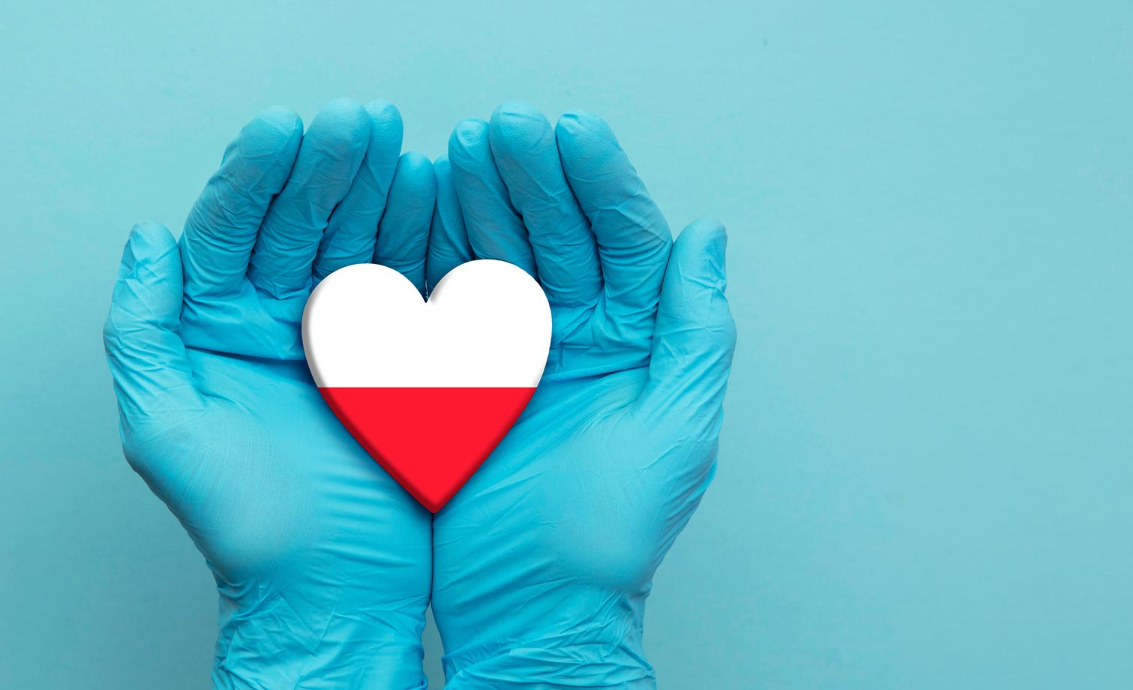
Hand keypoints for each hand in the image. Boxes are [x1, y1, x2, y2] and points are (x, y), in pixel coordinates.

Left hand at [103, 99, 440, 688]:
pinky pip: (415, 284)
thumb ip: (144, 330)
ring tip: (404, 144)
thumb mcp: (165, 428)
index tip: (289, 129)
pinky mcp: (405, 356)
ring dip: (382, 189)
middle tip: (361, 119)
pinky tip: (439, 197)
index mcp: (219, 328)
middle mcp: (281, 321)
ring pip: (362, 242)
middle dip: (330, 166)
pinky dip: (428, 239)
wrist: (332, 590)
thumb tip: (149, 238)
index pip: (234, 230)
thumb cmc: (246, 525)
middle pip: (302, 222)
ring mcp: (348, 336)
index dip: (258, 175)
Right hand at [428, 102, 736, 687]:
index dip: (601, 182)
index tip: (571, 131)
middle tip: (504, 125)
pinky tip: (423, 206)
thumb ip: (694, 330)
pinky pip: (451, 299)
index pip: (625, 242)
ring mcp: (521, 353)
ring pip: (503, 255)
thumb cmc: (612, 536)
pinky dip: (437, 251)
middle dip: (534, 176)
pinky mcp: (463, 377)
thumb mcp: (675, 429)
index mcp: (639, 342)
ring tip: (461, 148)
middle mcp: (584, 337)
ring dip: (485, 199)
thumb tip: (708, 236)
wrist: (533, 607)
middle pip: (562, 234)